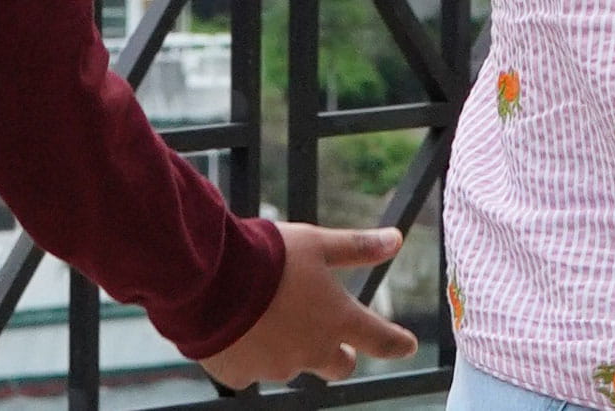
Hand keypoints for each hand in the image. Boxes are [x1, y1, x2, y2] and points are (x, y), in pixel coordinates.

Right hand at [200, 222, 419, 389]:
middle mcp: (311, 352)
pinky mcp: (240, 375)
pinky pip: (250, 369)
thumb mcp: (317, 242)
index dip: (397, 342)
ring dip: (286, 345)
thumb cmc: (267, 256)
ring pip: (291, 364)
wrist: (208, 279)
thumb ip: (357, 247)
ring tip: (264, 313)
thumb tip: (397, 240)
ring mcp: (275, 368)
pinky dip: (248, 352)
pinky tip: (235, 327)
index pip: (381, 340)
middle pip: (338, 365)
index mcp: (337, 320)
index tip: (406, 344)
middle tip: (325, 332)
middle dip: (338, 353)